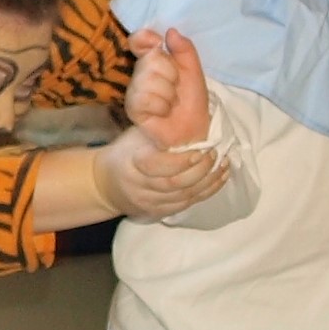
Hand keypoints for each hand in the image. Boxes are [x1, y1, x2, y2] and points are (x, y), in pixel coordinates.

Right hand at [92, 126, 226, 220]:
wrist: (105, 184)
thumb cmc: (126, 152)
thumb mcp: (136, 136)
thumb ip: (160, 132)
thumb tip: (194, 117)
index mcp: (132, 162)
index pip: (157, 166)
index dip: (181, 161)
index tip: (200, 150)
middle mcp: (139, 186)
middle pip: (174, 184)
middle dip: (200, 171)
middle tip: (216, 155)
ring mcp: (148, 202)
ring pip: (183, 197)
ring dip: (208, 182)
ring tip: (223, 166)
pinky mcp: (157, 212)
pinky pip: (185, 205)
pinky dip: (206, 193)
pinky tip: (218, 179)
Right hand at [123, 27, 211, 149]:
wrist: (193, 130)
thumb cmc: (191, 100)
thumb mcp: (194, 71)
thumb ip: (185, 50)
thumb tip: (171, 31)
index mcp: (153, 60)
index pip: (138, 40)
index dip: (145, 38)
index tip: (158, 43)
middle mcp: (140, 73)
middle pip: (150, 59)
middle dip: (171, 75)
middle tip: (176, 88)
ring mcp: (134, 91)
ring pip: (148, 79)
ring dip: (168, 93)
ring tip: (171, 102)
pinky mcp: (132, 108)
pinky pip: (145, 98)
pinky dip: (161, 106)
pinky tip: (163, 112)